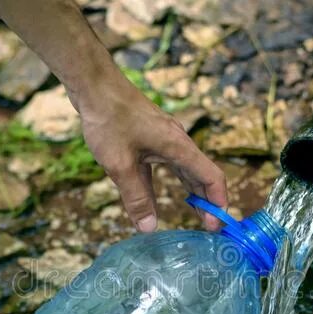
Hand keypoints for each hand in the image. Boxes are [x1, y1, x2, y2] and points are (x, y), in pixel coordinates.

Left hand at [77, 79, 226, 232]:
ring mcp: (165, 138)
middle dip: (208, 201)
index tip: (216, 226)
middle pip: (202, 175)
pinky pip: (168, 164)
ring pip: (185, 170)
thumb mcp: (119, 164)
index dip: (217, 202)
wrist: (94, 85)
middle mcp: (177, 142)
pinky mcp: (151, 137)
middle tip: (209, 228)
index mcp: (179, 147)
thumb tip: (149, 228)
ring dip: (192, 192)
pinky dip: (169, 183)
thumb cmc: (108, 120)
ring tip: (195, 215)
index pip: (211, 177)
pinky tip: (158, 200)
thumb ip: (136, 197)